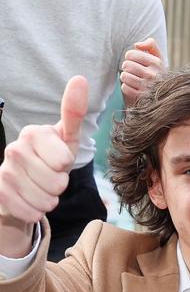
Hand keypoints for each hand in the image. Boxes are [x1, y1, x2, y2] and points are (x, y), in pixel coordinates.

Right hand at [0, 75, 87, 225]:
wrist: (24, 184)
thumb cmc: (51, 158)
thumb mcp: (67, 138)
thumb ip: (74, 112)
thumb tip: (80, 79)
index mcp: (34, 133)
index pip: (63, 160)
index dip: (66, 166)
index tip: (59, 160)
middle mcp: (14, 149)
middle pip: (57, 182)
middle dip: (60, 185)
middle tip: (51, 176)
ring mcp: (4, 171)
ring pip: (46, 200)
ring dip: (50, 200)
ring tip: (41, 188)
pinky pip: (31, 212)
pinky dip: (36, 211)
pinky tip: (30, 200)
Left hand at [120, 37, 164, 105]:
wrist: (165, 94)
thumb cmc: (157, 71)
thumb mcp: (158, 56)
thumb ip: (151, 44)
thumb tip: (137, 45)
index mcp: (156, 63)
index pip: (130, 54)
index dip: (129, 56)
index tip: (134, 61)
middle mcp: (153, 75)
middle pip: (126, 65)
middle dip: (126, 67)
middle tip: (132, 70)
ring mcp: (147, 87)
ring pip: (124, 76)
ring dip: (126, 77)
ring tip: (133, 78)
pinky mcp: (142, 97)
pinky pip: (125, 88)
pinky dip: (126, 87)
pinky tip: (133, 87)